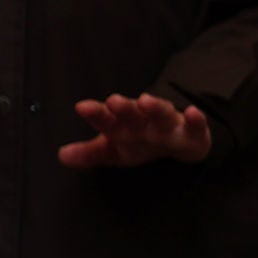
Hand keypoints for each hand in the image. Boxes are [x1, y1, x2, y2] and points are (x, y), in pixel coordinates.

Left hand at [56, 92, 213, 168]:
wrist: (178, 141)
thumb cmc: (141, 142)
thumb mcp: (113, 150)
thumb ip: (89, 154)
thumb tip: (62, 156)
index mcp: (122, 124)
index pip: (106, 118)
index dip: (95, 113)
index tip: (83, 107)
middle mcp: (144, 121)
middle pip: (132, 112)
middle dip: (124, 107)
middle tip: (114, 101)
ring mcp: (168, 124)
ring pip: (162, 114)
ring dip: (155, 107)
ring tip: (146, 101)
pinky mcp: (191, 132)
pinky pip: (195, 126)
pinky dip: (195, 119)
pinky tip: (193, 113)